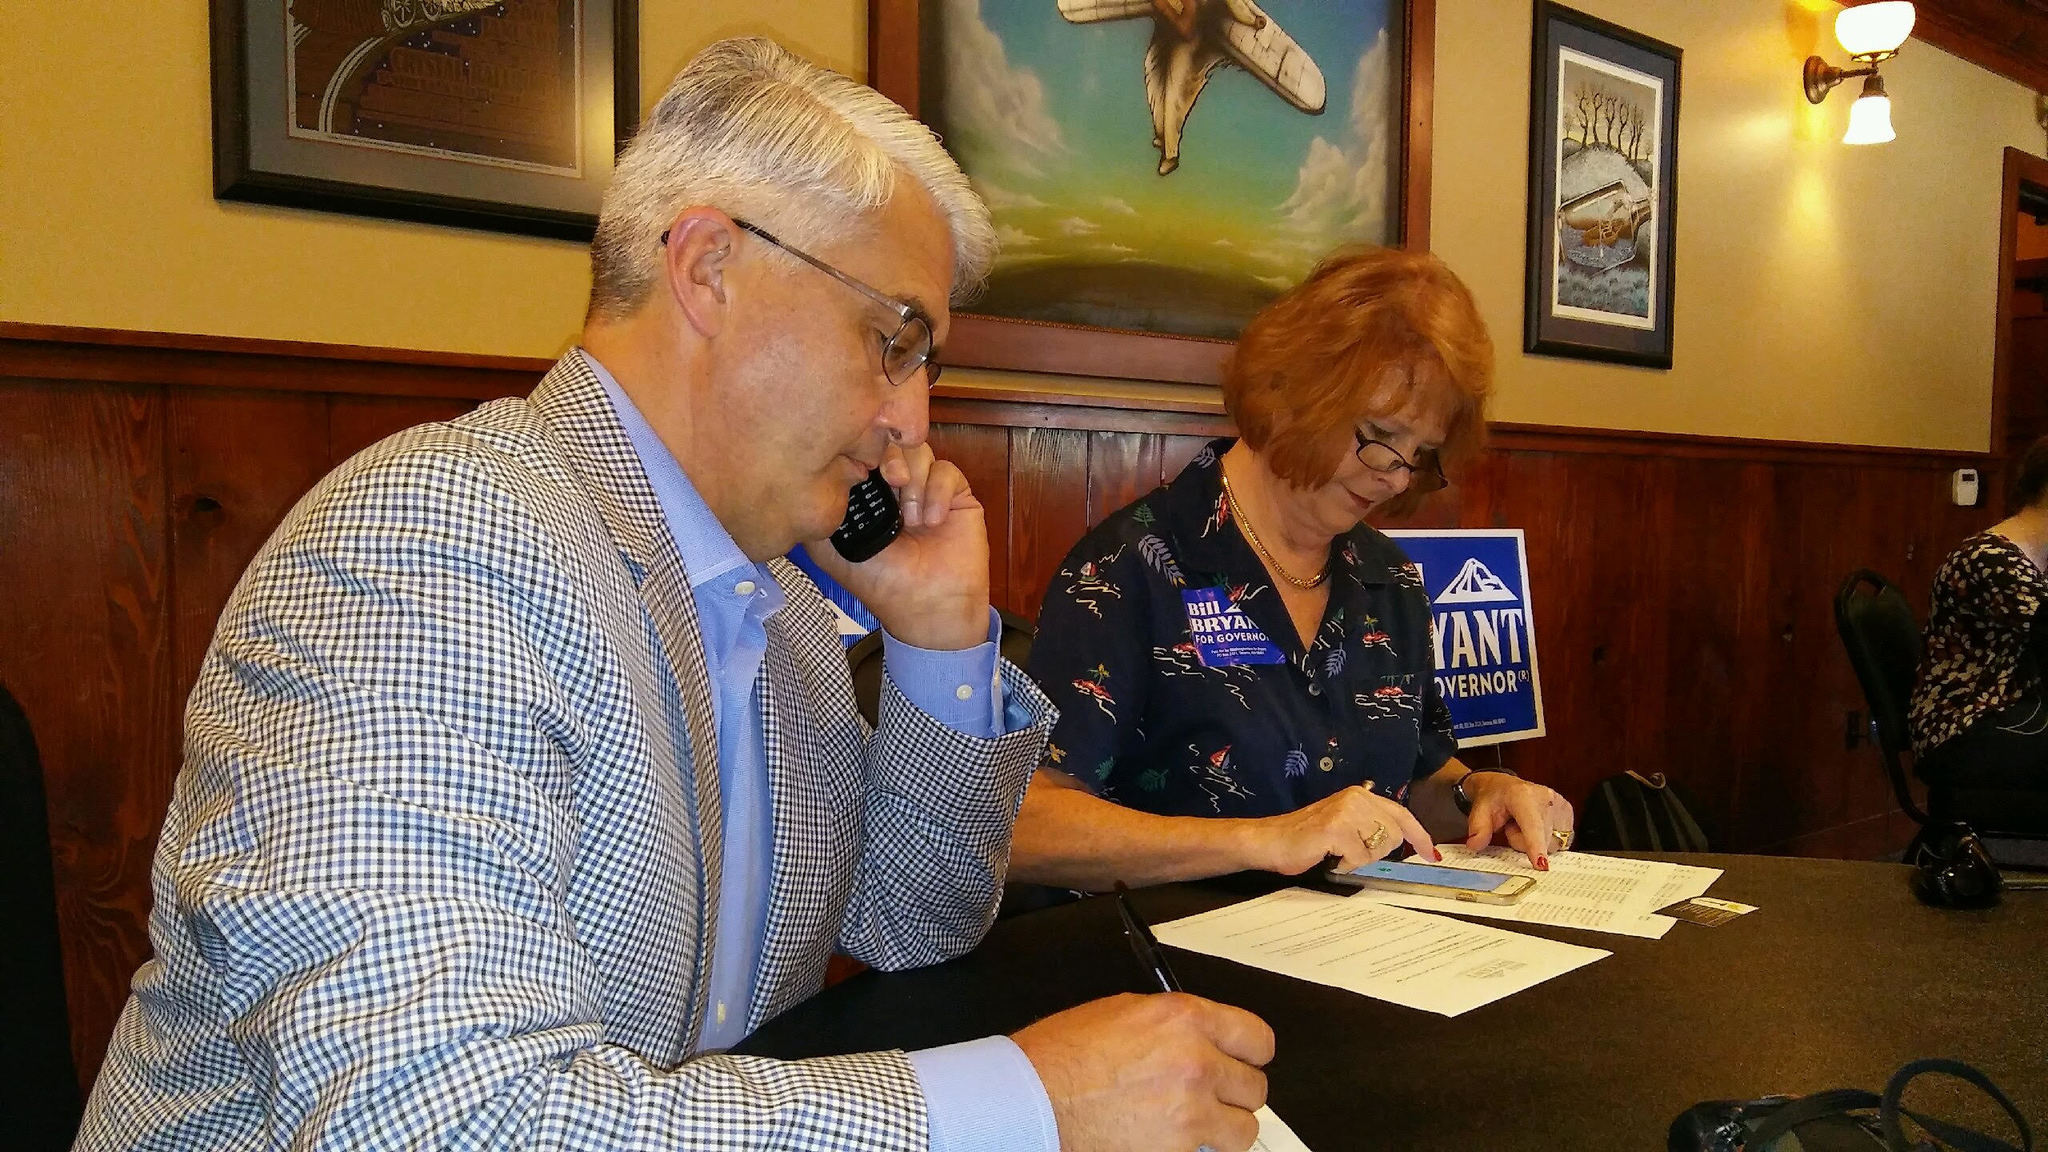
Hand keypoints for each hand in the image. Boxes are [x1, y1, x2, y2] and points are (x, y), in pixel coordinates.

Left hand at [804, 441, 988, 650]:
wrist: (928, 606)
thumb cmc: (881, 583)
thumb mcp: (833, 549)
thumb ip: (821, 512)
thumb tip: (817, 475)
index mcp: (865, 494)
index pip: (861, 451)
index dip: (862, 451)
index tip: (862, 467)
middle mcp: (895, 487)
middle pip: (891, 442)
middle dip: (890, 458)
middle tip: (893, 481)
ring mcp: (925, 489)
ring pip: (920, 451)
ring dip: (915, 482)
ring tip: (912, 520)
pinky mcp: (956, 495)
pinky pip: (947, 470)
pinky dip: (938, 492)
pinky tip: (932, 521)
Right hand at [1012, 992, 1273, 1151]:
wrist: (1031, 1099)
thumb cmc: (1063, 1054)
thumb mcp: (1124, 1012)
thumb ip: (1175, 1025)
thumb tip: (1203, 1038)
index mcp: (1185, 1020)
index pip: (1258, 1039)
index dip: (1251, 1053)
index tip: (1244, 1061)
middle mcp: (1196, 1064)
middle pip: (1255, 1088)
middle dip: (1234, 1093)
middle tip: (1210, 1095)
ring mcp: (1190, 1113)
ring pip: (1243, 1129)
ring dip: (1222, 1128)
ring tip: (1193, 1123)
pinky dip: (1193, 1150)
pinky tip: (1165, 1138)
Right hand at [1234, 784, 1436, 875]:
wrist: (1270, 841)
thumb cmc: (1306, 839)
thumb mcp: (1344, 825)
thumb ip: (1370, 826)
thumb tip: (1404, 842)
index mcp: (1360, 796)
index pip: (1401, 814)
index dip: (1418, 835)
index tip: (1429, 852)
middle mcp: (1356, 798)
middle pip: (1394, 835)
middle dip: (1376, 852)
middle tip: (1349, 852)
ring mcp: (1346, 812)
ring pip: (1379, 848)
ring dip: (1359, 859)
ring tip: (1336, 853)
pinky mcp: (1336, 829)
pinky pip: (1359, 858)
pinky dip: (1345, 865)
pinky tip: (1329, 857)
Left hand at [1460, 773, 1574, 868]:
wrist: (1503, 786)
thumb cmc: (1493, 797)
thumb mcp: (1479, 811)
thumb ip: (1478, 829)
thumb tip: (1475, 845)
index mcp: (1523, 795)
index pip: (1532, 825)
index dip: (1536, 846)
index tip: (1541, 865)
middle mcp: (1547, 798)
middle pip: (1542, 841)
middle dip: (1524, 843)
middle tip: (1511, 828)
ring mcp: (1561, 805)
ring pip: (1553, 844)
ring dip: (1536, 842)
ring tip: (1523, 826)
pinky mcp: (1568, 813)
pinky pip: (1560, 841)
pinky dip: (1547, 839)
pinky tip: (1536, 827)